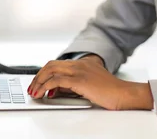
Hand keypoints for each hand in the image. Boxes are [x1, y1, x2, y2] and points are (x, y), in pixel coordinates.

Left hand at [27, 57, 153, 110]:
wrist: (124, 94)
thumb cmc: (110, 93)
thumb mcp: (89, 86)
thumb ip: (73, 85)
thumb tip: (55, 91)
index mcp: (83, 63)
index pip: (58, 64)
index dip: (45, 73)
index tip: (38, 83)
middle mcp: (80, 64)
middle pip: (51, 65)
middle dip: (38, 76)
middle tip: (32, 87)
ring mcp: (80, 71)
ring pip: (51, 70)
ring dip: (39, 81)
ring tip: (34, 92)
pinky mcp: (80, 80)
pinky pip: (57, 80)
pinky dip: (46, 86)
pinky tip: (43, 93)